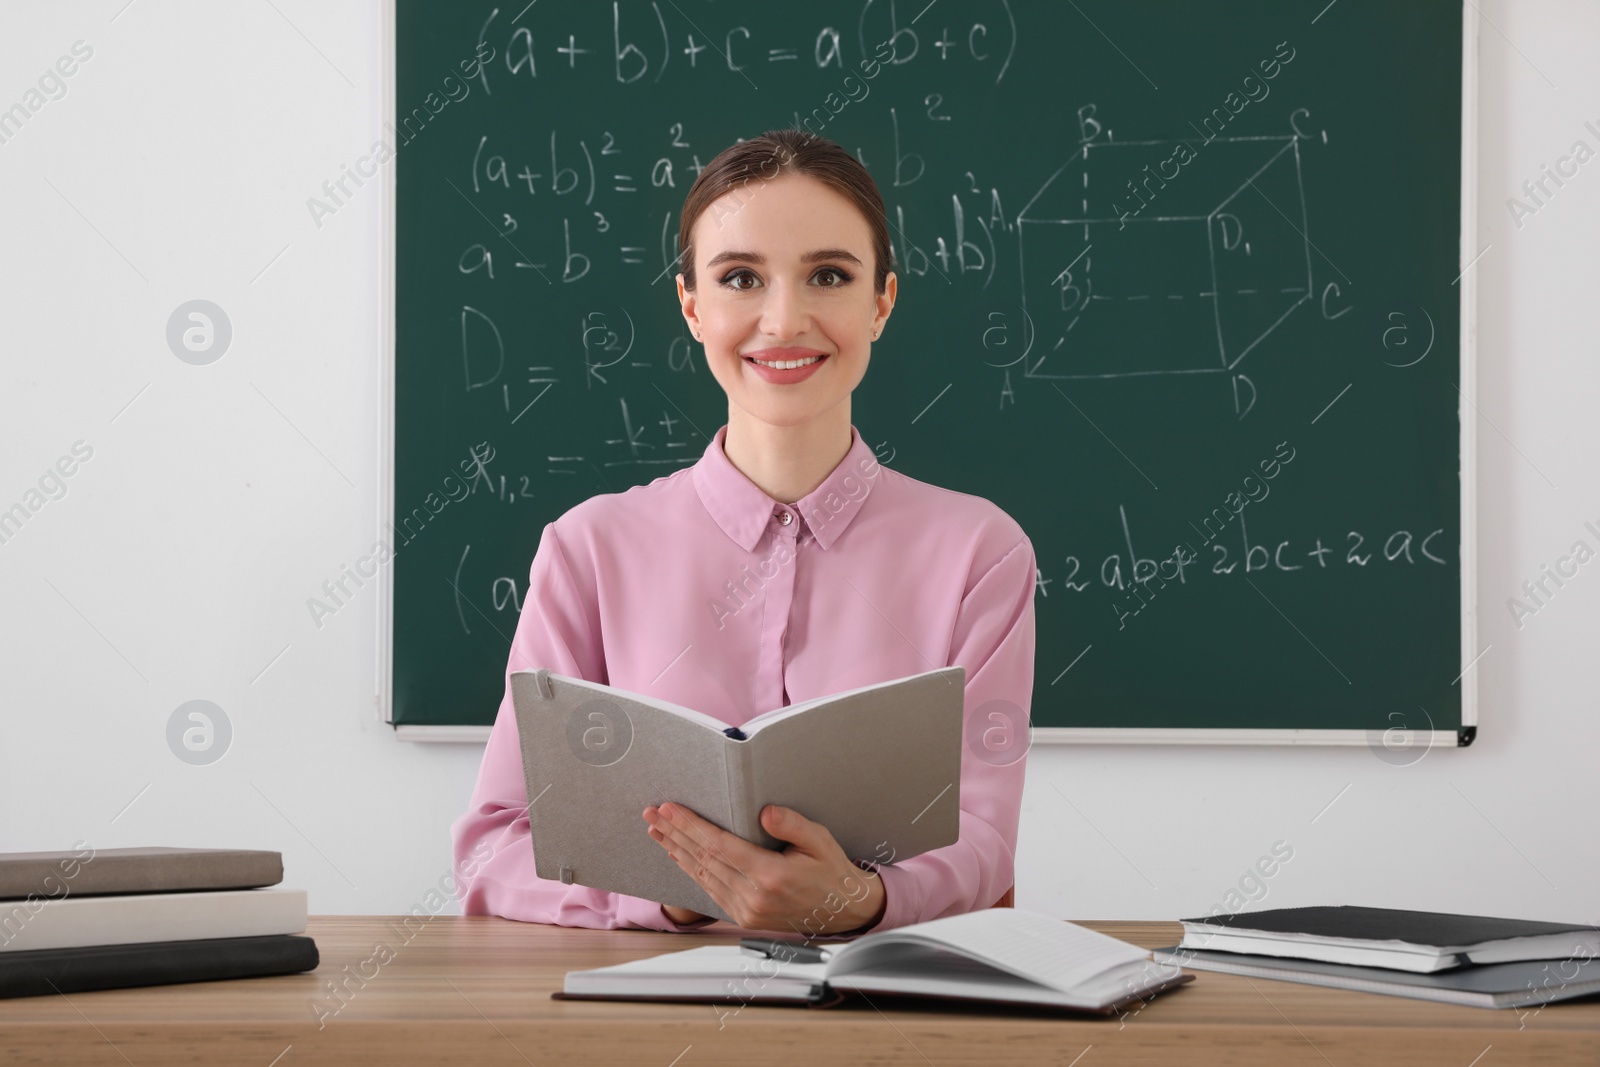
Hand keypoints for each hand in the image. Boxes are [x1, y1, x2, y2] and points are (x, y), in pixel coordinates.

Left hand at [642, 802, 886, 935]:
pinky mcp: (744, 917)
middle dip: (674, 833)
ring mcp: (747, 911)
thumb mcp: (820, 841)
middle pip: (703, 859)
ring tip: (657, 831)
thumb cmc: (831, 871)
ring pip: (702, 876)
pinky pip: (710, 890)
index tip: (670, 808)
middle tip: (651, 814)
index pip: (719, 845)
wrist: (843, 911)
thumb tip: (764, 812)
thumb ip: (792, 825)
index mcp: (771, 876)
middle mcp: (754, 897)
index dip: (691, 825)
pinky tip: (678, 855)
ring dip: (676, 851)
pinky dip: (691, 870)